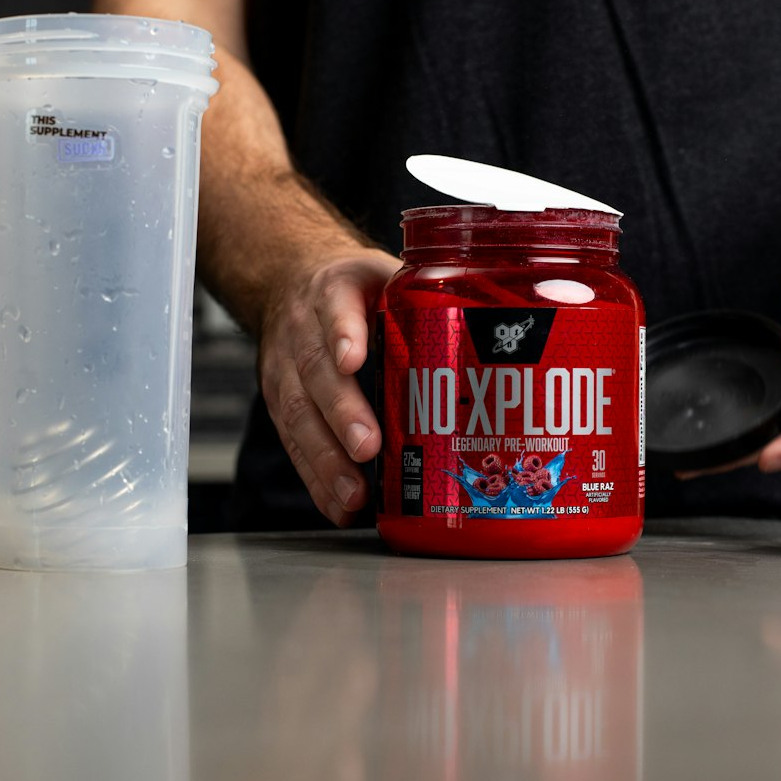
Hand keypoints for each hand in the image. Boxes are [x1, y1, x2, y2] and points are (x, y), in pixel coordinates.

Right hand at [259, 247, 400, 523]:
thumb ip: (425, 296)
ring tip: (354, 494)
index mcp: (334, 290)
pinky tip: (340, 507)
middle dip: (343, 413)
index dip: (344, 333)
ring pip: (298, 414)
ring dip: (327, 459)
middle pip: (316, 372)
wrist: (287, 281)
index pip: (337, 307)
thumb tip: (501, 329)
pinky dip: (317, 479)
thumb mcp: (381, 273)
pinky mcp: (279, 403)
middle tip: (369, 447)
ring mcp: (284, 368)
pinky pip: (293, 443)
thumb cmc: (352, 288)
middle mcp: (302, 329)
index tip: (354, 360)